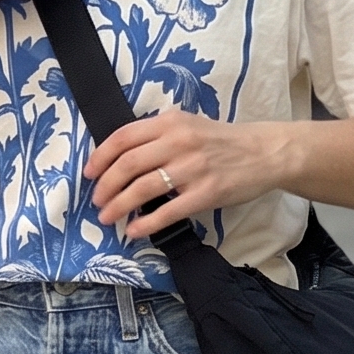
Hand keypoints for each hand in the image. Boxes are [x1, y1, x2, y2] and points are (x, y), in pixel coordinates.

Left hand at [85, 109, 290, 239]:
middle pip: (127, 165)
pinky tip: (134, 230)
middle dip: (105, 186)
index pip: (123, 137)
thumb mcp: (188, 125)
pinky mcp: (205, 193)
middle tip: (97, 201)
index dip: (100, 157)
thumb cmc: (222, 141)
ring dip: (119, 206)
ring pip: (142, 188)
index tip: (89, 173)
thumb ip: (158, 135)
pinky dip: (145, 223)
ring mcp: (192, 168)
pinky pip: (167, 211)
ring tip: (108, 217)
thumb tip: (122, 158)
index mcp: (170, 122)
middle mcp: (178, 142)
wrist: (264, 153)